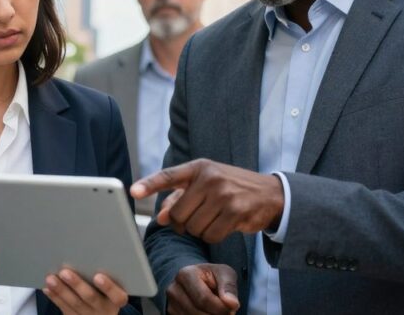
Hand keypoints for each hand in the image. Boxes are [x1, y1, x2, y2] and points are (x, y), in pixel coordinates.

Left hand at [43, 269, 127, 314]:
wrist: (101, 313)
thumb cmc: (107, 291)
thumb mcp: (113, 284)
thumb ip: (105, 273)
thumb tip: (87, 252)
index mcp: (117, 300)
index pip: (117, 297)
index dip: (108, 287)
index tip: (98, 276)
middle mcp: (104, 310)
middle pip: (91, 298)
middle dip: (77, 285)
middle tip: (65, 272)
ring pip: (75, 304)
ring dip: (61, 290)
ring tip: (51, 279)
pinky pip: (65, 309)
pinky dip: (56, 298)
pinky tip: (48, 288)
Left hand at [130, 158, 284, 242]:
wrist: (270, 194)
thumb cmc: (231, 188)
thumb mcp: (206, 185)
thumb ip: (180, 198)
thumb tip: (162, 218)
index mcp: (199, 168)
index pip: (168, 176)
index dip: (149, 185)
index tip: (133, 191)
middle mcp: (210, 178)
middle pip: (179, 214)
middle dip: (183, 223)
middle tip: (195, 219)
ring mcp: (223, 194)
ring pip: (193, 227)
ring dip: (199, 230)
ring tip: (213, 219)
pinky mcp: (235, 211)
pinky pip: (211, 235)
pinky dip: (213, 236)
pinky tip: (224, 226)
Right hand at [166, 263, 238, 314]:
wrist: (197, 280)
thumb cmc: (212, 277)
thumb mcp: (224, 273)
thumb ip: (229, 286)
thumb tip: (233, 304)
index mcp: (185, 274)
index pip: (204, 299)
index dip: (221, 308)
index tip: (232, 308)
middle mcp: (174, 289)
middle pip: (198, 313)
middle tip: (226, 311)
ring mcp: (171, 304)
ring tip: (216, 310)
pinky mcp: (172, 314)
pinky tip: (208, 313)